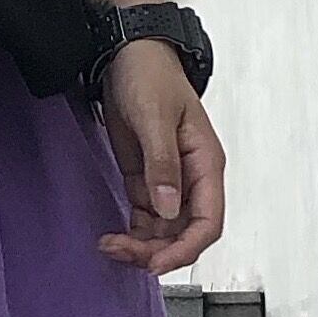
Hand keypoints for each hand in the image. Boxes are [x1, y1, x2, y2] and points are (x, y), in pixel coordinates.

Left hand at [96, 38, 226, 273]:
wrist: (129, 53)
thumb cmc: (150, 75)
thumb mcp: (155, 118)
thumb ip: (163, 165)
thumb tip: (169, 209)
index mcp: (206, 164)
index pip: (208, 222)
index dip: (185, 249)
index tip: (156, 263)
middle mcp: (191, 179)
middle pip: (183, 234)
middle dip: (156, 251)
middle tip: (120, 252)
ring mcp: (169, 182)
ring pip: (163, 232)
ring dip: (140, 246)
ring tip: (109, 246)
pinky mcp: (147, 180)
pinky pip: (145, 220)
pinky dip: (132, 234)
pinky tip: (112, 238)